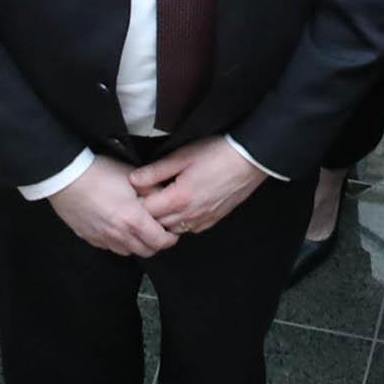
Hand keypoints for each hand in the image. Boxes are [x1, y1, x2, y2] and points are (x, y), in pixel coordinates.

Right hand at [51, 157, 177, 256]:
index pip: (161, 242)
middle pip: (146, 251)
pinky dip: (119, 242)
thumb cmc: (99, 173)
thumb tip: (166, 199)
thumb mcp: (133, 177)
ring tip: (137, 228)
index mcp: (134, 221)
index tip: (172, 230)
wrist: (66, 177)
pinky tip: (117, 227)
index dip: (171, 238)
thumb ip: (154, 191)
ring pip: (128, 252)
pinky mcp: (89, 238)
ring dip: (137, 244)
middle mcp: (119, 235)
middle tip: (157, 230)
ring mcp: (103, 239)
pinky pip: (110, 247)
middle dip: (156, 243)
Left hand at [127, 138, 267, 238]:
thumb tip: (133, 179)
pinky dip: (181, 221)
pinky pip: (189, 229)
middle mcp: (190, 215)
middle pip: (157, 224)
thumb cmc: (218, 153)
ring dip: (165, 219)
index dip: (138, 201)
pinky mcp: (213, 220)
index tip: (137, 191)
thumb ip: (155, 171)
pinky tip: (182, 206)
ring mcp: (203, 220)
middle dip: (149, 213)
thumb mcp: (182, 156)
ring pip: (173, 229)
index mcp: (179, 198)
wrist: (250, 160)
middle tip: (148, 195)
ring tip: (165, 200)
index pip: (146, 211)